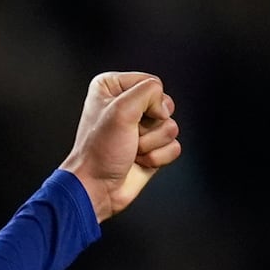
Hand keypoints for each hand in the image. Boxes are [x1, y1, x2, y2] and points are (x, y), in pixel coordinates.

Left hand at [59, 72, 181, 222]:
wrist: (96, 187)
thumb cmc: (100, 151)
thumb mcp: (121, 110)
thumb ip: (148, 91)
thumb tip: (164, 106)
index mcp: (113, 87)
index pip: (152, 83)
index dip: (148, 102)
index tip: (128, 117)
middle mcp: (127, 105)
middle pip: (165, 105)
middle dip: (151, 125)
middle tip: (130, 136)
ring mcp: (141, 128)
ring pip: (171, 127)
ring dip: (152, 144)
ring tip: (132, 150)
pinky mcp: (152, 148)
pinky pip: (173, 147)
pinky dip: (158, 157)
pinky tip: (139, 162)